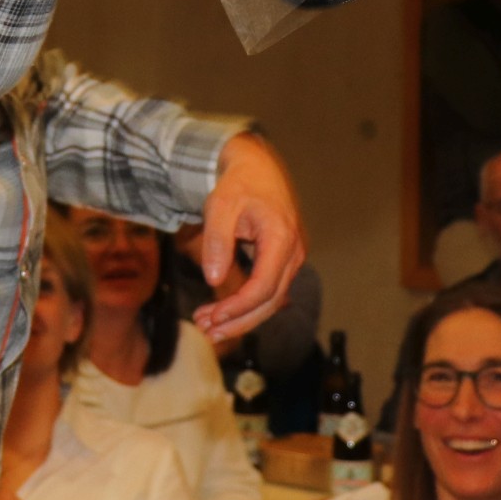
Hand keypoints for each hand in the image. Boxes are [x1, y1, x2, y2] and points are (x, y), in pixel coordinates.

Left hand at [194, 133, 305, 344]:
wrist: (257, 167)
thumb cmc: (239, 184)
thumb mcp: (220, 206)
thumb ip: (217, 241)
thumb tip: (212, 278)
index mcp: (281, 238)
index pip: (264, 287)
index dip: (238, 307)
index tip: (212, 317)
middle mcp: (293, 253)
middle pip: (271, 301)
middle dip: (239, 321)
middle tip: (206, 332)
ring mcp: (291, 258)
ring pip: (271, 300)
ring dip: (242, 318)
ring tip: (208, 327)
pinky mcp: (283, 261)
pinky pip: (269, 290)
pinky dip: (247, 305)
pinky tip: (222, 313)